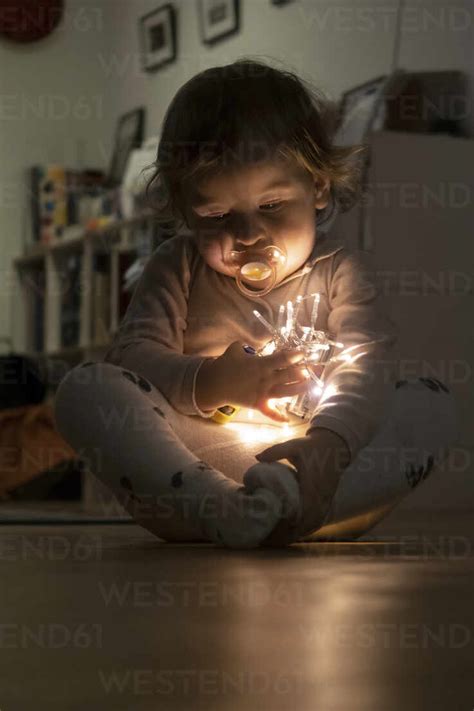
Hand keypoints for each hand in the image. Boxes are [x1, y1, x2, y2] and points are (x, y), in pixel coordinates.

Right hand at [196, 341, 309, 422]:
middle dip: (304, 371)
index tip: (304, 353)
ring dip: (299, 389)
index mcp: (261, 365)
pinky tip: (288, 420)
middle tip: (317, 368)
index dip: (295, 356)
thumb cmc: (225, 365)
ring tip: (311, 385)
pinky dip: (278, 417)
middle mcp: (265, 379)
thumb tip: (252, 344)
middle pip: (289, 376)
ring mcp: (263, 393)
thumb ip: (246, 346)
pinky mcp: (258, 404)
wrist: (214, 385)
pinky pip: (270, 413)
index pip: (282, 359)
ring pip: (286, 392)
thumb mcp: (235, 349)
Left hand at [255, 428, 350, 545]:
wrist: (335, 445)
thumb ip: (275, 452)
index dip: (289, 525)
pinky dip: (305, 529)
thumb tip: (256, 457)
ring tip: (278, 540)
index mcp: (313, 487)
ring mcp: (325, 501)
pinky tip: (293, 533)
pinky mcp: (327, 502)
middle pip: (306, 525)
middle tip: (269, 540)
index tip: (273, 531)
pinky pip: (317, 521)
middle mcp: (321, 498)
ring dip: (297, 534)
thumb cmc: (312, 447)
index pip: (303, 513)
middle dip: (288, 535)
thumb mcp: (294, 446)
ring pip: (312, 526)